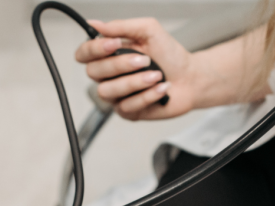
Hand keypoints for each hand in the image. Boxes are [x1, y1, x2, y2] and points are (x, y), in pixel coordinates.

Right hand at [75, 18, 196, 119]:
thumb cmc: (169, 55)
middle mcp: (107, 76)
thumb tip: (94, 24)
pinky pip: (127, 106)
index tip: (114, 44)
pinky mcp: (127, 112)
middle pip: (93, 73)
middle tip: (145, 60)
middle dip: (120, 65)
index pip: (83, 54)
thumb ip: (121, 27)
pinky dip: (149, 95)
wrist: (191, 78)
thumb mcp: (148, 31)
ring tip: (156, 75)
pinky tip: (162, 88)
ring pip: (108, 92)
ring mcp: (115, 96)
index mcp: (107, 55)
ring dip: (136, 82)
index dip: (93, 50)